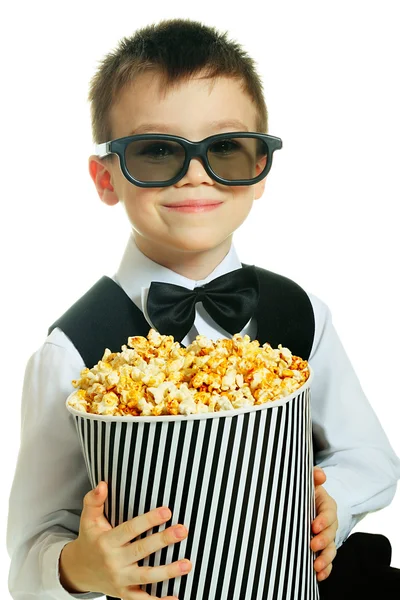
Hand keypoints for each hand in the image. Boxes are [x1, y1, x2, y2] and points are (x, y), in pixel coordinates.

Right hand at [60, 481, 190, 598]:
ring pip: (146, 577)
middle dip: (163, 541)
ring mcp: (120, 580)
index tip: (167, 511)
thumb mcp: (88, 519)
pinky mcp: (125, 594)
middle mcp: (114, 562)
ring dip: (168, 572)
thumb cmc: (90, 539)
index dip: (148, 520)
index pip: (130, 530)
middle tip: (182, 530)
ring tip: (187, 564)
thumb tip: (103, 484)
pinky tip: (176, 598)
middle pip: (141, 551)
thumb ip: (94, 501)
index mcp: (106, 541)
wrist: (79, 571)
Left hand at [310, 467, 337, 581]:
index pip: (329, 513)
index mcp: (327, 506)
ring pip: (330, 550)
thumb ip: (314, 476)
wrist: (306, 502)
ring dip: (325, 559)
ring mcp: (327, 537)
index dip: (323, 520)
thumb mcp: (310, 482)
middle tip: (312, 544)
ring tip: (316, 567)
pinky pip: (327, 561)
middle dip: (323, 541)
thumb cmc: (307, 491)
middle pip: (331, 533)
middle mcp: (329, 523)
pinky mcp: (323, 548)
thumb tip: (319, 474)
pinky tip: (318, 576)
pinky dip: (325, 570)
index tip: (314, 526)